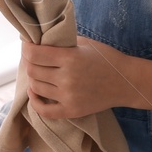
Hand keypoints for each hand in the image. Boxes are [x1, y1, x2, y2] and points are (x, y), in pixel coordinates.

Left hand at [22, 35, 149, 119]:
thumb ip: (63, 42)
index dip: (26, 49)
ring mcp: (68, 97)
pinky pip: (45, 111)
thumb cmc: (106, 59)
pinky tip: (35, 93)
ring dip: (33, 79)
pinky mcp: (72, 111)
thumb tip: (41, 40)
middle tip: (32, 58)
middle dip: (29, 62)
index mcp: (69, 58)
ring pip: (36, 88)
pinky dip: (35, 102)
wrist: (126, 82)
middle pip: (33, 71)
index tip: (27, 45)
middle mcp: (66, 78)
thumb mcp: (85, 43)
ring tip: (38, 72)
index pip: (34, 54)